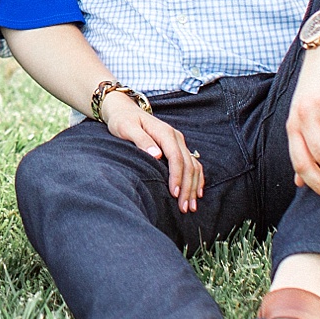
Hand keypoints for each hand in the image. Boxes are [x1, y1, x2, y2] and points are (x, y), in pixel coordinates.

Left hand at [101, 93, 203, 212]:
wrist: (124, 110)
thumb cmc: (123, 120)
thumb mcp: (126, 128)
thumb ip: (141, 140)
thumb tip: (156, 155)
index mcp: (165, 132)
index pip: (176, 157)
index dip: (177, 176)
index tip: (174, 194)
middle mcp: (176, 137)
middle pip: (188, 164)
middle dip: (187, 187)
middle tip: (184, 208)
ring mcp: (179, 142)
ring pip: (193, 166)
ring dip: (194, 187)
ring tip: (191, 206)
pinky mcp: (178, 147)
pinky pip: (193, 164)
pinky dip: (196, 179)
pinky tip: (196, 193)